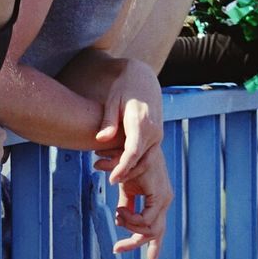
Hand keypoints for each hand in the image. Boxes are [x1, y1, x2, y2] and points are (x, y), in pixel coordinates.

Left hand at [93, 59, 162, 183]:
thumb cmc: (124, 88)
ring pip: (146, 160)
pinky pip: (147, 154)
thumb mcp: (113, 101)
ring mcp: (157, 134)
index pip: (133, 152)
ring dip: (131, 170)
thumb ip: (108, 121)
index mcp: (142, 123)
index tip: (112, 179)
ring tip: (113, 174)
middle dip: (126, 173)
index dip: (122, 168)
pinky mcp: (156, 136)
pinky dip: (135, 163)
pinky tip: (120, 165)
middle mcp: (154, 131)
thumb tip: (100, 139)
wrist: (143, 78)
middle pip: (141, 160)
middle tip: (109, 180)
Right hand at [111, 145, 172, 258]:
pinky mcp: (159, 195)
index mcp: (159, 200)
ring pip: (150, 229)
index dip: (150, 246)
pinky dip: (131, 219)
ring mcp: (164, 198)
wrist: (132, 144)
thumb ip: (127, 203)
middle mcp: (165, 200)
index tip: (134, 254)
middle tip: (117, 248)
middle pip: (155, 234)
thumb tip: (120, 219)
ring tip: (117, 214)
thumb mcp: (128, 188)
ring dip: (129, 227)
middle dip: (135, 244)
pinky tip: (120, 210)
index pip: (157, 229)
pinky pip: (146, 220)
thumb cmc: (128, 164)